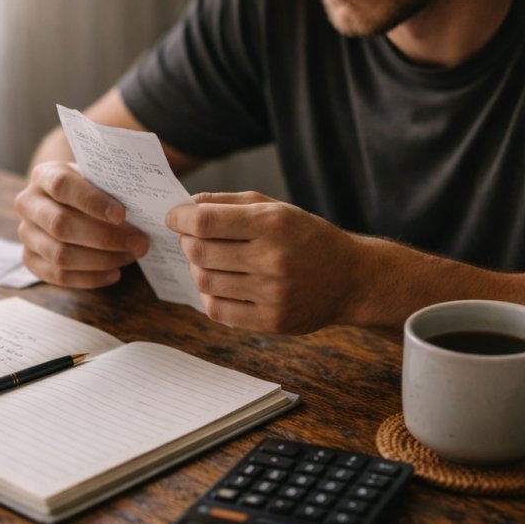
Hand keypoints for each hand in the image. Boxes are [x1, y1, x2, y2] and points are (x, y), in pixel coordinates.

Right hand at [15, 161, 148, 287]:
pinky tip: (114, 273)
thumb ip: (113, 188)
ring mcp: (26, 234)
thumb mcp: (98, 179)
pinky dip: (90, 278)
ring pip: (60, 254)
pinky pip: (58, 276)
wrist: (67, 202)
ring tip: (130, 256)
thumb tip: (144, 206)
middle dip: (104, 237)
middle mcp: (28, 203)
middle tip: (139, 242)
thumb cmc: (91, 190)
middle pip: (61, 225)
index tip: (122, 215)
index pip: (62, 186)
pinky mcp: (30, 259)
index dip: (92, 202)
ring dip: (101, 260)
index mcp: (44, 175)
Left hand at [166, 192, 361, 332]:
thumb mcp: (277, 208)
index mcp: (273, 223)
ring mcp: (272, 294)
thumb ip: (231, 202)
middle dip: (186, 242)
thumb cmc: (307, 237)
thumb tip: (188, 205)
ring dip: (197, 268)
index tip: (174, 216)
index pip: (206, 221)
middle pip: (200, 252)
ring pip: (205, 282)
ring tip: (208, 261)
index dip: (180, 218)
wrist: (351, 279)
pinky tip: (220, 284)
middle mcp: (272, 259)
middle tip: (190, 238)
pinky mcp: (271, 321)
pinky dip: (210, 296)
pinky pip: (218, 310)